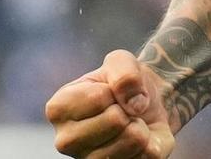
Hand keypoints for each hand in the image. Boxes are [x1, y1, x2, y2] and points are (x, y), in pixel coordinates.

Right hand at [45, 49, 176, 157]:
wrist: (144, 104)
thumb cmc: (123, 83)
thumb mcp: (121, 61)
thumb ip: (124, 72)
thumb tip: (133, 105)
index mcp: (58, 109)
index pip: (99, 97)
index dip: (114, 89)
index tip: (109, 91)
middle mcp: (66, 141)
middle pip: (115, 121)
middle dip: (129, 109)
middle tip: (122, 109)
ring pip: (133, 140)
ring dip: (141, 126)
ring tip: (129, 123)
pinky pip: (147, 156)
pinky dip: (152, 143)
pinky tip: (137, 140)